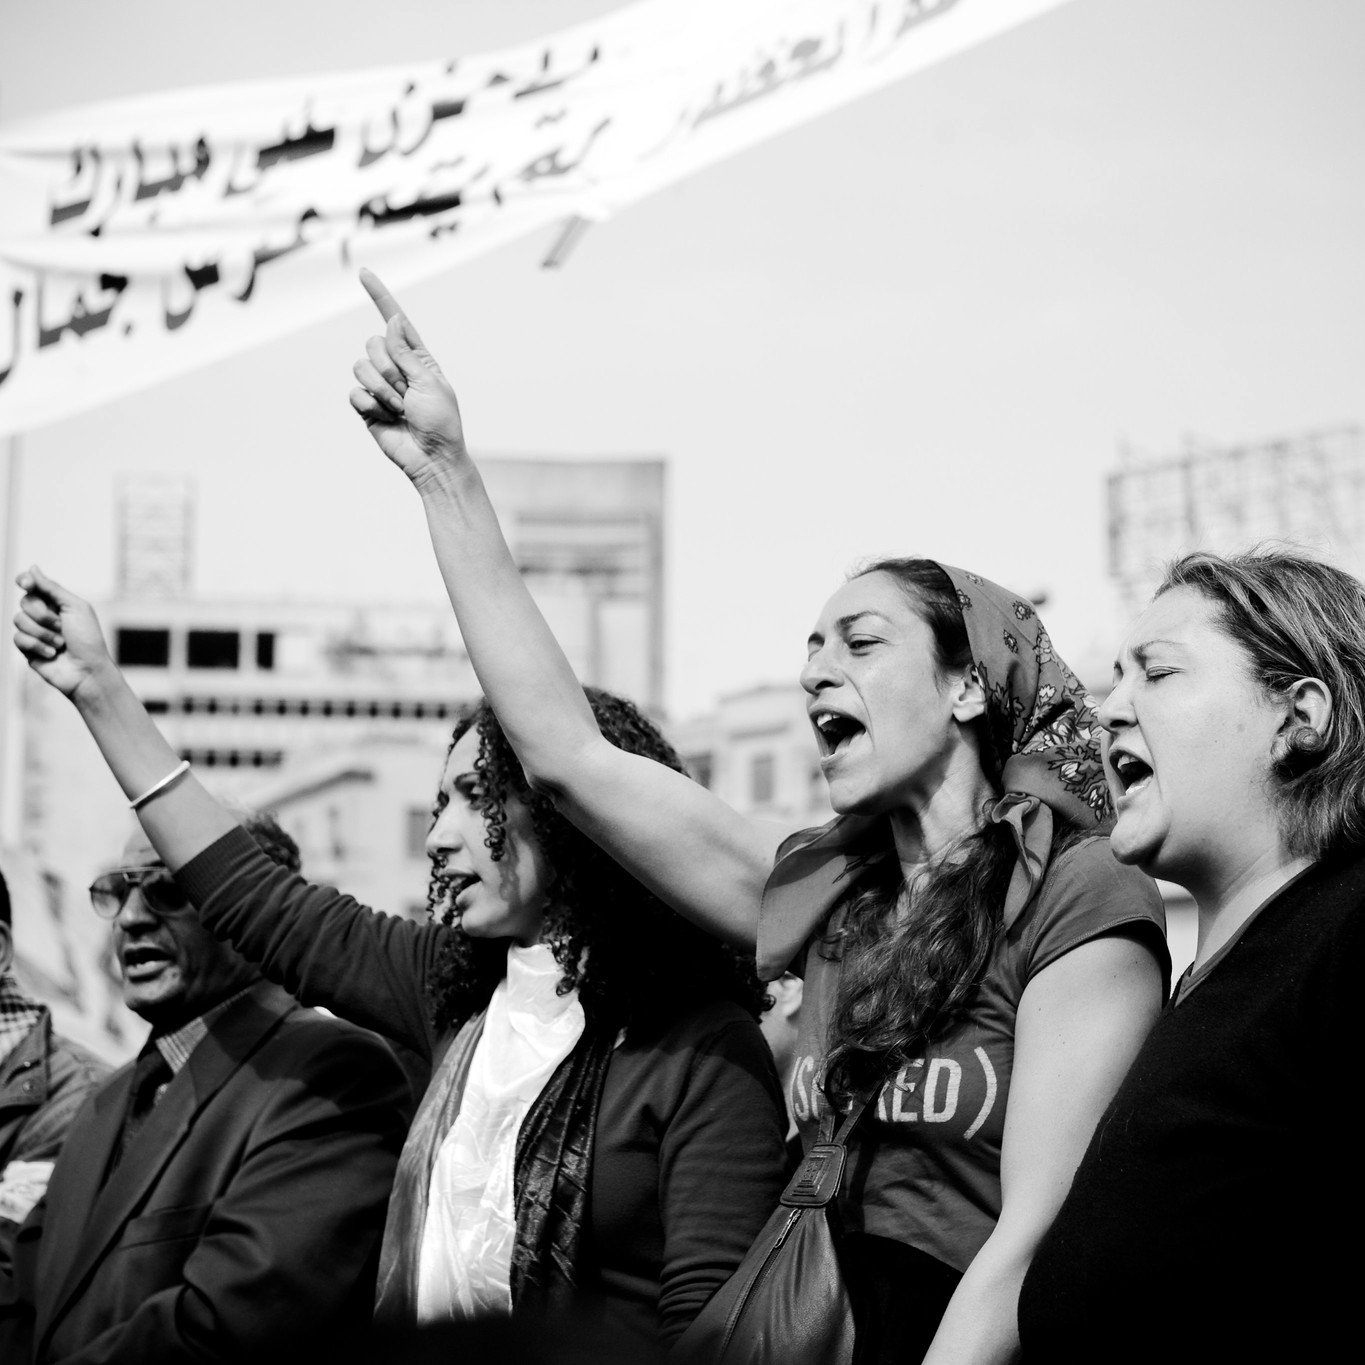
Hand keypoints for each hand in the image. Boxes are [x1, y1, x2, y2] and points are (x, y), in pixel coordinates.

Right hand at [12, 566, 116, 700]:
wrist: (87, 671)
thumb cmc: (88, 640)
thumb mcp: (75, 608)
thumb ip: (52, 588)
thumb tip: (32, 568)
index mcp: (56, 603)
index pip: (32, 585)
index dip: (25, 581)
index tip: (26, 583)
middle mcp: (43, 615)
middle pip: (25, 601)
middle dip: (44, 614)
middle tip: (61, 627)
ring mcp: (34, 631)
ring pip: (19, 620)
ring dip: (44, 633)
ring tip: (60, 643)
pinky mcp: (27, 648)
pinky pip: (18, 638)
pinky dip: (37, 645)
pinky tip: (52, 653)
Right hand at [349, 270, 469, 487]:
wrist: (431, 458)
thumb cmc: (440, 422)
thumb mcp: (429, 382)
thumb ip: (406, 352)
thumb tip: (391, 321)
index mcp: (417, 358)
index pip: (395, 322)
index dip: (379, 297)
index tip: (364, 273)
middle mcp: (396, 368)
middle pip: (373, 345)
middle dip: (390, 370)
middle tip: (408, 395)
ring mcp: (379, 387)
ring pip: (361, 367)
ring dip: (383, 391)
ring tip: (401, 410)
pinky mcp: (366, 406)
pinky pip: (354, 393)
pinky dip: (371, 406)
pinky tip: (386, 418)